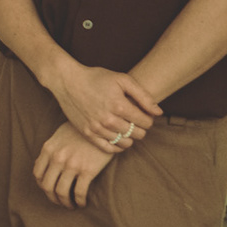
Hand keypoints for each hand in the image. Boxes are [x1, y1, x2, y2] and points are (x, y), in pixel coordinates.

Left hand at [32, 122, 116, 208]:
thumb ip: (51, 149)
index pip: (38, 174)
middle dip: (53, 198)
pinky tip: (82, 203)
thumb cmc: (82, 130)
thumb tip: (42, 163)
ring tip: (71, 205)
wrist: (104, 125)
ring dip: (65, 203)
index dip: (43, 186)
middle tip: (60, 202)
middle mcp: (57, 158)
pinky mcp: (88, 170)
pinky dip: (79, 201)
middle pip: (47, 186)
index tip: (50, 190)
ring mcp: (72, 164)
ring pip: (61, 192)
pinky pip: (79, 192)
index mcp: (48, 149)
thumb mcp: (60, 135)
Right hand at [47, 61, 161, 151]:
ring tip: (128, 129)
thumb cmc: (96, 77)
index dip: (149, 119)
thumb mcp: (123, 80)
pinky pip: (108, 148)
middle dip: (141, 128)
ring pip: (124, 142)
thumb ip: (143, 96)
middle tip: (137, 122)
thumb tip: (158, 113)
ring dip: (130, 138)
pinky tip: (120, 140)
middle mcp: (108, 119)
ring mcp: (96, 128)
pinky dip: (117, 147)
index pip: (146, 122)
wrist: (68, 81)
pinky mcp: (87, 133)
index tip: (145, 114)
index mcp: (119, 105)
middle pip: (137, 134)